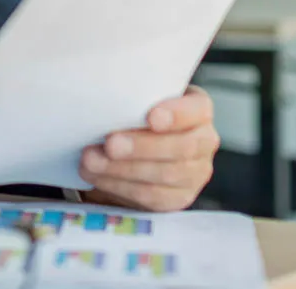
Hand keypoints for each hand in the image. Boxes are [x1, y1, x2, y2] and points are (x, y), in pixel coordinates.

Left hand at [78, 86, 218, 211]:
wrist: (138, 148)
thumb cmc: (136, 113)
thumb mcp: (138, 99)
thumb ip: (131, 97)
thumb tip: (101, 97)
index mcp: (198, 110)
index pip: (198, 109)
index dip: (177, 114)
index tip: (151, 117)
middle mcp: (204, 141)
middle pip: (182, 148)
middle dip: (142, 147)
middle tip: (110, 144)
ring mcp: (196, 173)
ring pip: (166, 175)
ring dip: (123, 169)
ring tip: (91, 161)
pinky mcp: (179, 197)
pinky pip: (153, 197)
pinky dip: (120, 186)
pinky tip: (97, 177)